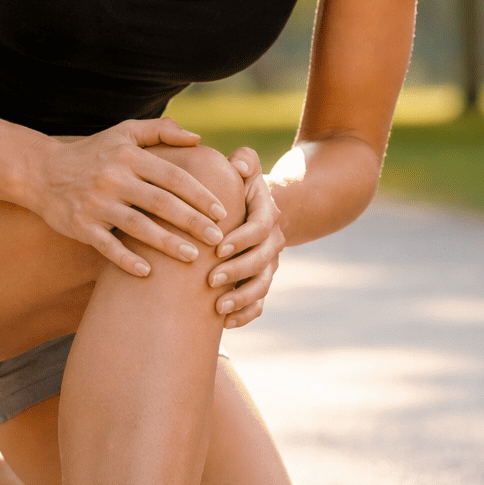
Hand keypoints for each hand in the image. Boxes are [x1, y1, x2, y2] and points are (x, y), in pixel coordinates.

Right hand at [24, 118, 228, 276]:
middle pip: (161, 202)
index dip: (199, 194)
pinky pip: (106, 246)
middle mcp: (114, 179)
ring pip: (138, 226)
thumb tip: (197, 139)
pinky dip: (126, 260)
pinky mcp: (80, 225)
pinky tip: (148, 273)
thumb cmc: (92, 152)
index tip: (221, 211)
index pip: (173, 176)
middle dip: (192, 222)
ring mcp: (96, 203)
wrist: (41, 170)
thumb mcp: (124, 132)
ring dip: (167, 243)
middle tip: (217, 239)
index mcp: (130, 157)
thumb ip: (161, 131)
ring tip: (192, 257)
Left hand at [207, 146, 283, 327]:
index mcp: (268, 213)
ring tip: (218, 309)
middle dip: (237, 272)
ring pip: (263, 286)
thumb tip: (240, 166)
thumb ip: (244, 161)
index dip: (242, 239)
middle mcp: (272, 241)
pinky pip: (260, 304)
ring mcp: (268, 264)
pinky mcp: (260, 281)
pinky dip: (246, 315)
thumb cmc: (241, 186)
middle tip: (210, 280)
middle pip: (262, 261)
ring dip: (242, 299)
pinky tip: (224, 324)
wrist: (257, 209)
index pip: (261, 228)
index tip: (218, 248)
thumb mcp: (245, 167)